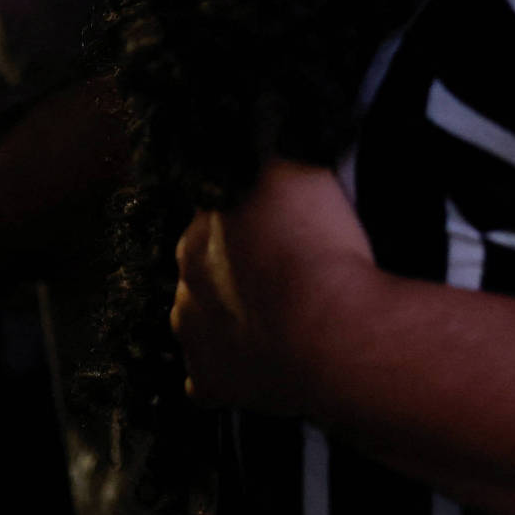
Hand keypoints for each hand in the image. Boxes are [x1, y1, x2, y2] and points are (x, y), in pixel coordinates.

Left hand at [172, 160, 375, 419]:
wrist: (329, 332)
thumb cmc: (315, 248)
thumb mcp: (295, 168)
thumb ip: (269, 151)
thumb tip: (258, 129)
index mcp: (199, 235)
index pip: (214, 216)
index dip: (248, 217)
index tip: (279, 220)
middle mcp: (185, 286)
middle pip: (203, 270)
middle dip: (234, 269)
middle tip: (283, 268)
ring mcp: (196, 340)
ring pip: (198, 322)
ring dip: (228, 317)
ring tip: (277, 316)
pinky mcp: (216, 385)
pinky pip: (207, 381)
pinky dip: (227, 373)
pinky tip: (257, 364)